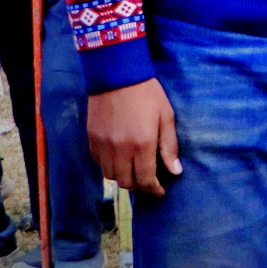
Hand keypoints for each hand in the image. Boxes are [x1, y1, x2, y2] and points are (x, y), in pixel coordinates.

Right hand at [88, 79, 180, 195]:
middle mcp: (119, 150)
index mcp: (141, 145)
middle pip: (126, 182)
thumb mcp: (166, 117)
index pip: (145, 179)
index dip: (154, 189)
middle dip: (139, 186)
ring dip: (123, 177)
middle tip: (149, 181)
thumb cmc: (147, 94)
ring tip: (135, 170)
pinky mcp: (91, 140)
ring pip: (110, 176)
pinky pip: (99, 163)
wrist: (117, 76)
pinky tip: (119, 159)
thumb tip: (175, 171)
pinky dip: (109, 166)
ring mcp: (102, 146)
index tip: (160, 191)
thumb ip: (169, 146)